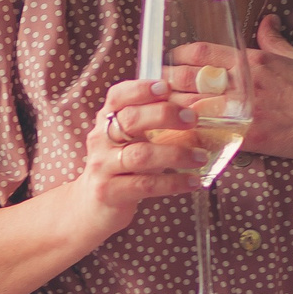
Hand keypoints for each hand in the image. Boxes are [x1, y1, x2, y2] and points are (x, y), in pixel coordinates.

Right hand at [77, 77, 205, 236]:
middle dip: (164, 115)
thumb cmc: (122, 167)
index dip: (141, 89)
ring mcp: (102, 166)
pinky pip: (145, 185)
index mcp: (106, 120)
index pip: (118, 96)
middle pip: (129, 120)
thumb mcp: (131, 140)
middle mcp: (100, 140)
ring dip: (176, 153)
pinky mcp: (109, 192)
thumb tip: (197, 109)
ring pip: (140, 155)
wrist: (92, 206)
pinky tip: (192, 181)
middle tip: (193, 119)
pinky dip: (173, 182)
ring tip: (200, 156)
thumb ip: (152, 123)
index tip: (167, 87)